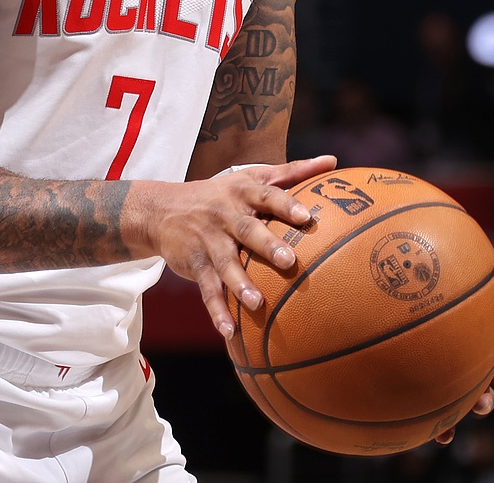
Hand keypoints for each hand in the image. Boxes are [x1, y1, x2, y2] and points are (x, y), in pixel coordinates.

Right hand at [135, 155, 336, 339]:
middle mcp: (224, 215)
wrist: (161, 209)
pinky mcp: (195, 265)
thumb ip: (292, 171)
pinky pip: (207, 290)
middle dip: (266, 246)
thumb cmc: (220, 194)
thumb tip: (332, 161)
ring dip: (239, 284)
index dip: (285, 204)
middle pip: (247, 230)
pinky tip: (230, 332)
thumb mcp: (250, 177)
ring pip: (224, 264)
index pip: (266, 195)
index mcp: (242, 192)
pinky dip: (217, 311)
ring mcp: (208, 241)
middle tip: (289, 260)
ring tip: (256, 303)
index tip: (306, 215)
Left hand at [434, 252, 493, 445]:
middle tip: (481, 404)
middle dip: (483, 398)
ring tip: (449, 432)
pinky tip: (427, 435)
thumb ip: (473, 270)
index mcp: (467, 338)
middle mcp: (456, 361)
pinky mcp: (416, 390)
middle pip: (476, 385)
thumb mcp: (444, 273)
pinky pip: (425, 414)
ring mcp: (437, 378)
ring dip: (454, 420)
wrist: (380, 309)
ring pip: (453, 405)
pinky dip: (431, 428)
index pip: (492, 354)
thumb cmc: (422, 285)